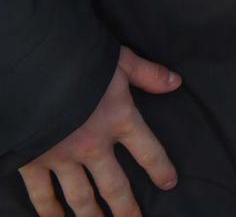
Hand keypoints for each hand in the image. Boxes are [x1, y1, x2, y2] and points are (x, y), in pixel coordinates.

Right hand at [19, 48, 179, 216]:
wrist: (34, 67)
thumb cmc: (80, 61)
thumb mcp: (121, 61)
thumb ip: (148, 74)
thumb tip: (175, 82)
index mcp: (119, 120)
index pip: (148, 152)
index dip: (161, 169)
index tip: (169, 184)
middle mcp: (94, 145)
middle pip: (115, 186)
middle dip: (126, 208)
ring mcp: (62, 157)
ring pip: (81, 197)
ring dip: (92, 216)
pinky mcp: (33, 161)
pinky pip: (42, 193)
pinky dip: (48, 210)